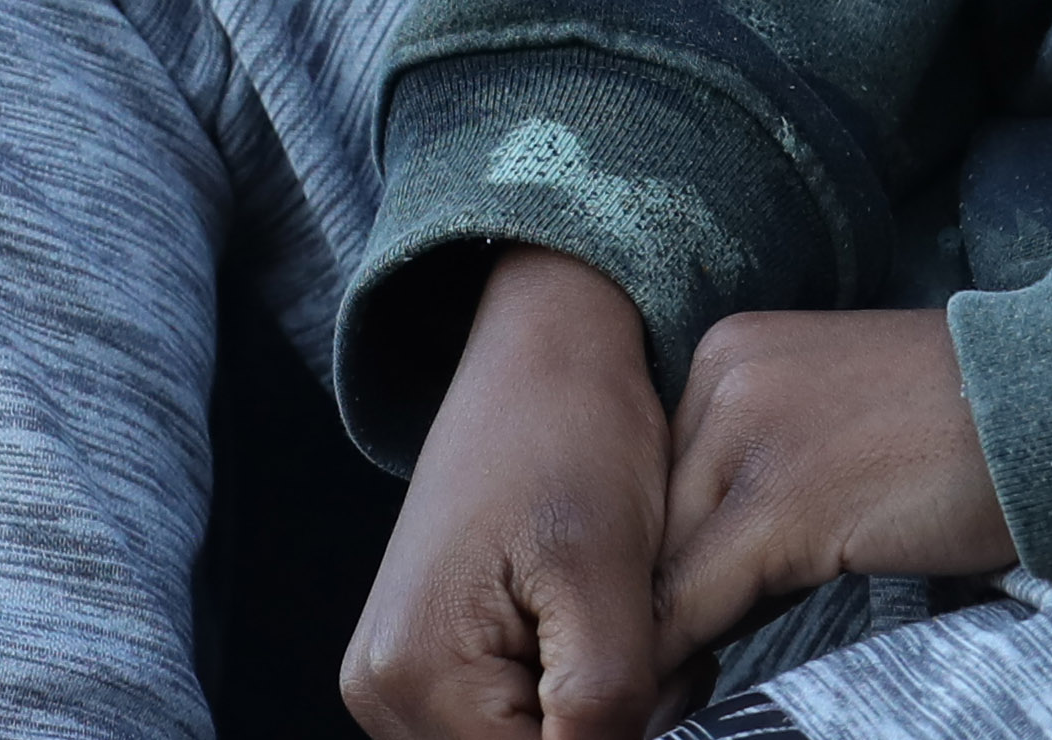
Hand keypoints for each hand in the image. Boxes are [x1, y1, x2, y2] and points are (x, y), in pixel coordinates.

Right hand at [343, 251, 675, 738]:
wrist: (545, 350)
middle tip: (665, 656)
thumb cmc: (575, 435)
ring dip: (593, 723)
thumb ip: (604, 715)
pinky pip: (506, 725)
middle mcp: (382, 691)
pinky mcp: (426, 664)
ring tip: (636, 634)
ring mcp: (397, 679)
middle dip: (607, 735)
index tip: (669, 677)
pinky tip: (604, 636)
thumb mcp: (608, 583)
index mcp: (414, 675)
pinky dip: (570, 702)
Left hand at [652, 311, 1015, 665]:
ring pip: (667, 566)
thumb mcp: (830, 436)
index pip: (664, 481)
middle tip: (650, 685)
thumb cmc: (956, 435)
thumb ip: (762, 488)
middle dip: (659, 605)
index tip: (661, 639)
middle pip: (658, 521)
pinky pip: (696, 602)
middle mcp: (722, 378)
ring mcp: (746, 433)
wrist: (1045, 408)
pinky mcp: (778, 501)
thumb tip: (700, 599)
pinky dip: (685, 657)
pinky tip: (683, 698)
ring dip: (666, 641)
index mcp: (730, 354)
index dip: (662, 566)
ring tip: (657, 701)